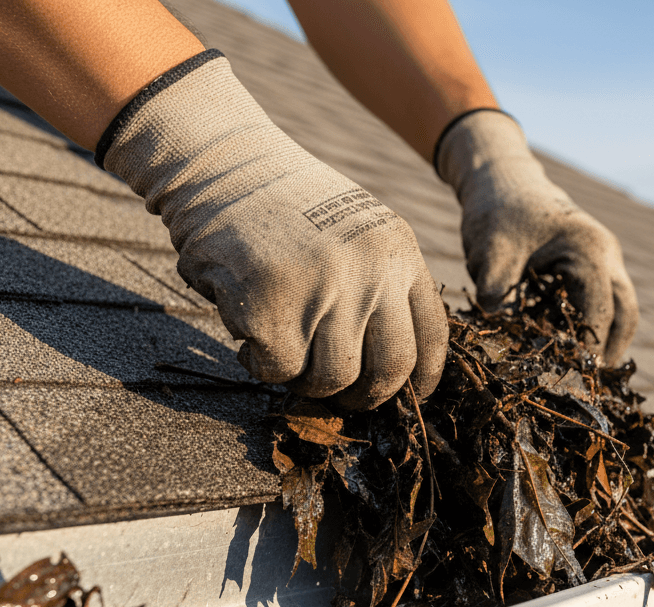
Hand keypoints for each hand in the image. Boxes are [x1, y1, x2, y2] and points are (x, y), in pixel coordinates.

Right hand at [100, 52, 446, 408]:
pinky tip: (247, 341)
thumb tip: (392, 371)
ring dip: (306, 380)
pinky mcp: (272, 305)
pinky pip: (279, 370)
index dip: (422, 378)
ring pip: (332, 378)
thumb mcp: (356, 232)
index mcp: (398, 252)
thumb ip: (380, 285)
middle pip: (389, 370)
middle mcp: (371, 272)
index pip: (431, 334)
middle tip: (341, 395)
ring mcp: (323, 289)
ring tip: (285, 353)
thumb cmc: (286, 207)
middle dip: (365, 396)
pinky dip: (260, 365)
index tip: (409, 395)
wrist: (222, 164)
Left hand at [437, 110, 637, 364]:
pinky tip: (570, 350)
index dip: (585, 351)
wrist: (504, 181)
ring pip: (621, 310)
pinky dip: (595, 327)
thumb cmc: (498, 213)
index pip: (598, 315)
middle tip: (588, 387)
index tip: (567, 380)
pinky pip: (606, 303)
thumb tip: (501, 341)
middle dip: (609, 352)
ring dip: (606, 342)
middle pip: (625, 315)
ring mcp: (606, 260)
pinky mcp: (595, 266)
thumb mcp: (491, 253)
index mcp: (590, 252)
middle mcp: (608, 256)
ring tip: (584, 375)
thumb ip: (497, 295)